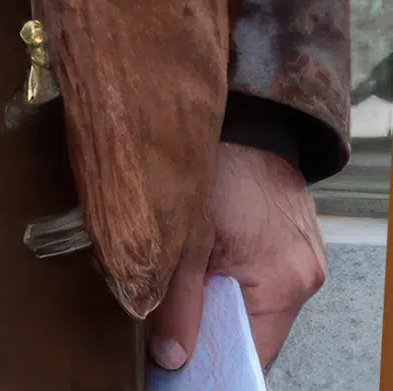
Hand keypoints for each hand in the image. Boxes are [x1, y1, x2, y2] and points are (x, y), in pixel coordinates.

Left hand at [151, 142, 324, 368]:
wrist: (244, 114)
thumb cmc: (214, 165)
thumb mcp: (185, 236)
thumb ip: (177, 301)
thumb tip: (171, 359)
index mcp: (283, 285)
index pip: (252, 354)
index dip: (213, 361)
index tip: (177, 362)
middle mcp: (305, 278)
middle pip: (256, 330)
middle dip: (214, 327)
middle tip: (172, 319)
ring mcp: (305, 258)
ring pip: (258, 301)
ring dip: (223, 298)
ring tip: (187, 282)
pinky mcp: (296, 239)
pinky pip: (264, 275)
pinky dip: (236, 274)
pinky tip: (208, 257)